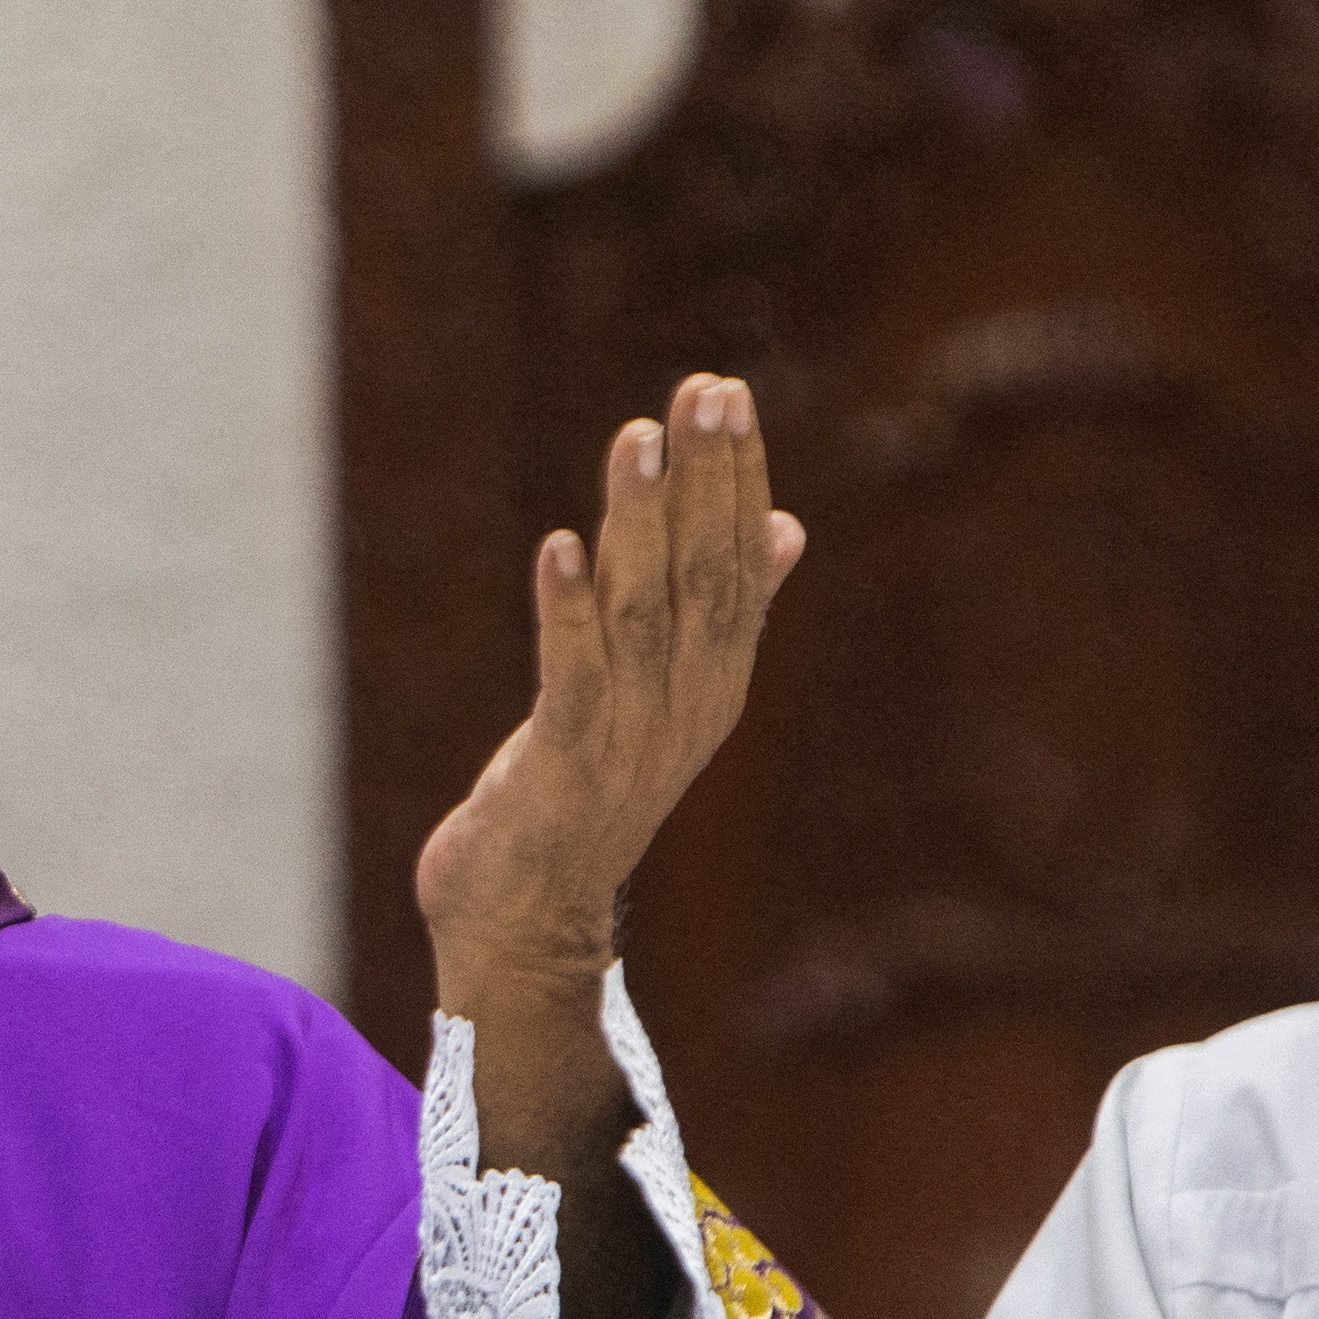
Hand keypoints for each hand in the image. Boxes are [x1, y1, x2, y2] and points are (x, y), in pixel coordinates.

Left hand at [412, 379, 800, 1318]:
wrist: (529, 930)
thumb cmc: (587, 797)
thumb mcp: (661, 694)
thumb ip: (728, 611)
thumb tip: (788, 526)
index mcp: (711, 681)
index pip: (737, 564)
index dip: (735, 477)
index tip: (726, 390)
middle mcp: (682, 706)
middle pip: (702, 576)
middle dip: (704, 478)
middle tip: (706, 388)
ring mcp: (627, 740)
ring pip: (644, 615)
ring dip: (640, 522)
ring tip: (639, 437)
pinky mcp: (564, 771)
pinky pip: (571, 682)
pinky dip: (567, 614)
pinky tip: (560, 546)